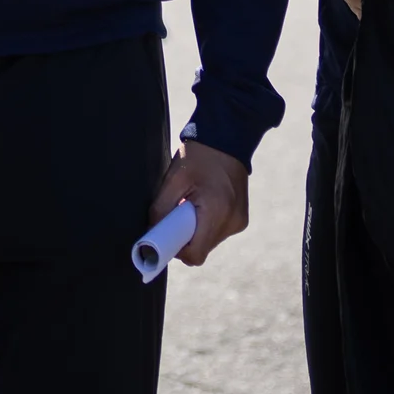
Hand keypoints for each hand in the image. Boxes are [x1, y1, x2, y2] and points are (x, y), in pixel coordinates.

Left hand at [148, 140, 251, 268]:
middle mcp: (232, 222)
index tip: (167, 237)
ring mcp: (239, 222)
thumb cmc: (199, 156)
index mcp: (216, 212)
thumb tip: (152, 232)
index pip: (195, 254)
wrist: (227, 138)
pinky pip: (218, 232)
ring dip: (197, 232)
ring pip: (210, 242)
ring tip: (191, 206)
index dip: (177, 251)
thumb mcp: (173, 179)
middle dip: (186, 239)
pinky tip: (203, 205)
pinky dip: (207, 225)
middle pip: (202, 249)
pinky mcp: (241, 219)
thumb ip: (161, 209)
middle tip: (176, 216)